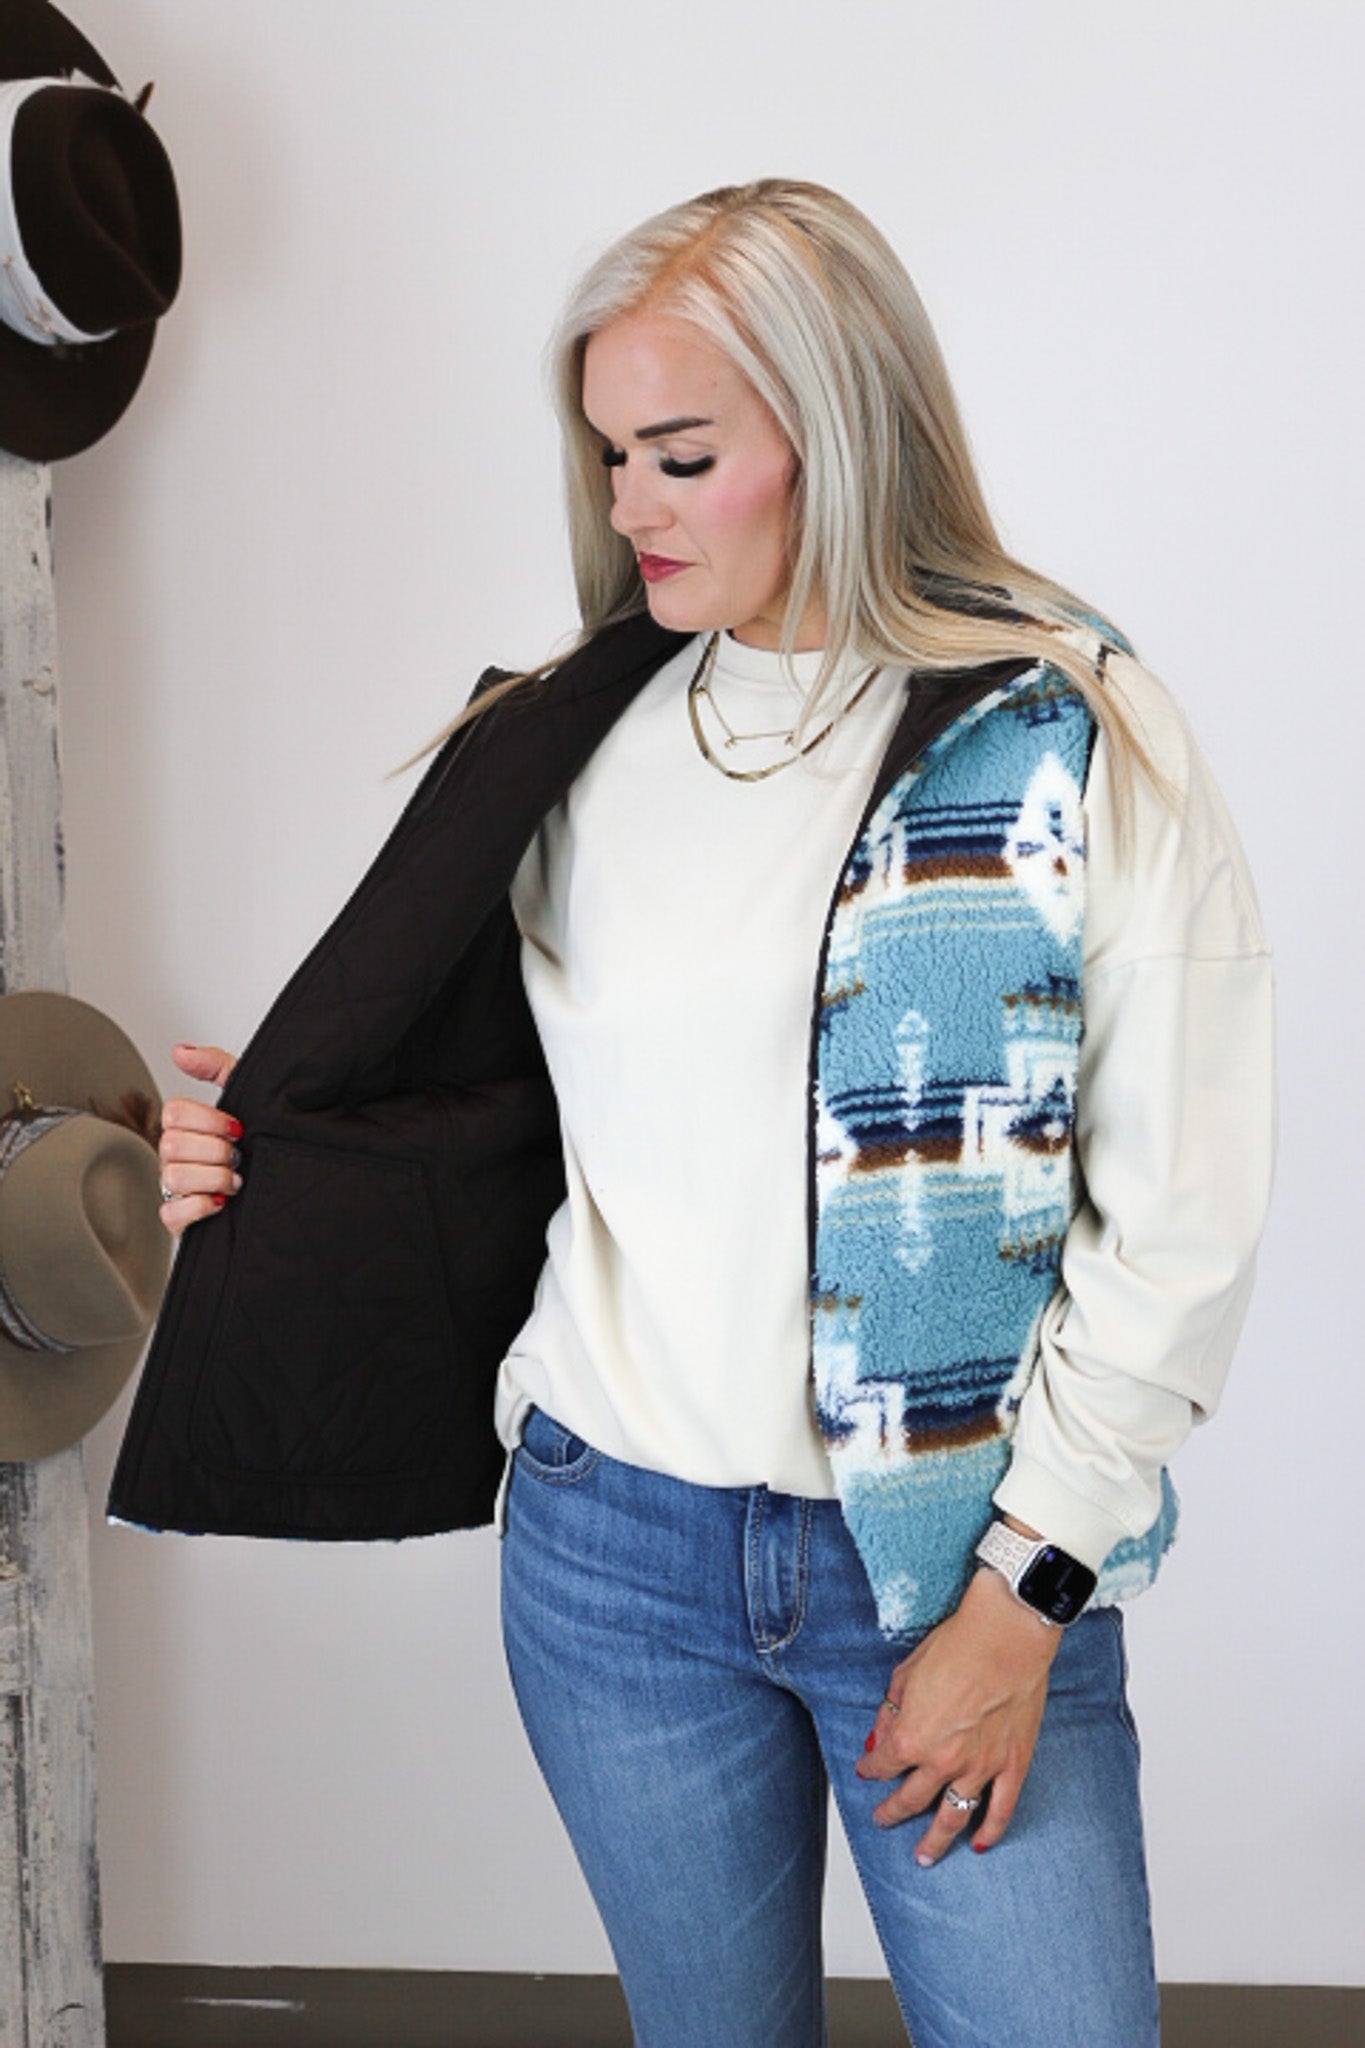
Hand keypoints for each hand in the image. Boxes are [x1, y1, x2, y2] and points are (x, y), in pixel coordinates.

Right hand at [157, 1043, 241, 1236]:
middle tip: (239, 1155)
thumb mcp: (245, 1095)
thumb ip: (216, 1066)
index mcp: (187, 1127)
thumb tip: (181, 1050)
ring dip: (214, 1178)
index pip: (173, 1112)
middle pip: (172, 1144)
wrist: (280, 1185)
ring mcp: (175, 1187)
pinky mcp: (180, 1218)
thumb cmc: (258, 1141)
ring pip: (172, 1177)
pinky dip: (200, 1207)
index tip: (237, 1127)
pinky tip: (221, 1201)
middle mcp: (176, 1156)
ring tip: (237, 1179)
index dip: (209, 1120)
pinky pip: (172, 1213)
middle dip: (216, 1150)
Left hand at [855, 1565, 1060, 1863]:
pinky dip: (989, 1831)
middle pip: (912, 1800)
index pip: (883, 1766)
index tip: (868, 1771)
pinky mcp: (1012, 1764)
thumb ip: (889, 1714)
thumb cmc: (957, 1645)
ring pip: (953, 1816)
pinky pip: (1000, 1809)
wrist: (1006, 1635)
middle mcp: (942, 1761)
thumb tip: (878, 1742)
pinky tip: (978, 1844)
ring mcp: (980, 1767)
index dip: (871, 1770)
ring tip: (924, 1856)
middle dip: (893, 1813)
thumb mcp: (905, 1674)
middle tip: (883, 1820)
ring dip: (935, 1841)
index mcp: (911, 1737)